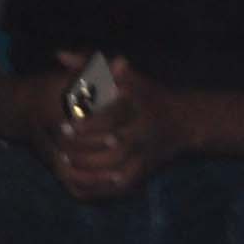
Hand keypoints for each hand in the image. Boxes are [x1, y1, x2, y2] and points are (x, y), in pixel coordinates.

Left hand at [51, 61, 185, 198]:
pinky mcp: (147, 170)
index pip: (111, 117)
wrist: (185, 122)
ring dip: (91, 171)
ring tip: (66, 165)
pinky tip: (81, 184)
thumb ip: (90, 65)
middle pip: (115, 147)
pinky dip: (102, 188)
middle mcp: (146, 131)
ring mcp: (148, 153)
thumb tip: (59, 55)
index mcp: (139, 106)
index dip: (85, 124)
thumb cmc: (147, 95)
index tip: (63, 124)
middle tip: (60, 149)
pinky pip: (124, 184)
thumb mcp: (124, 75)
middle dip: (86, 150)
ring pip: (119, 170)